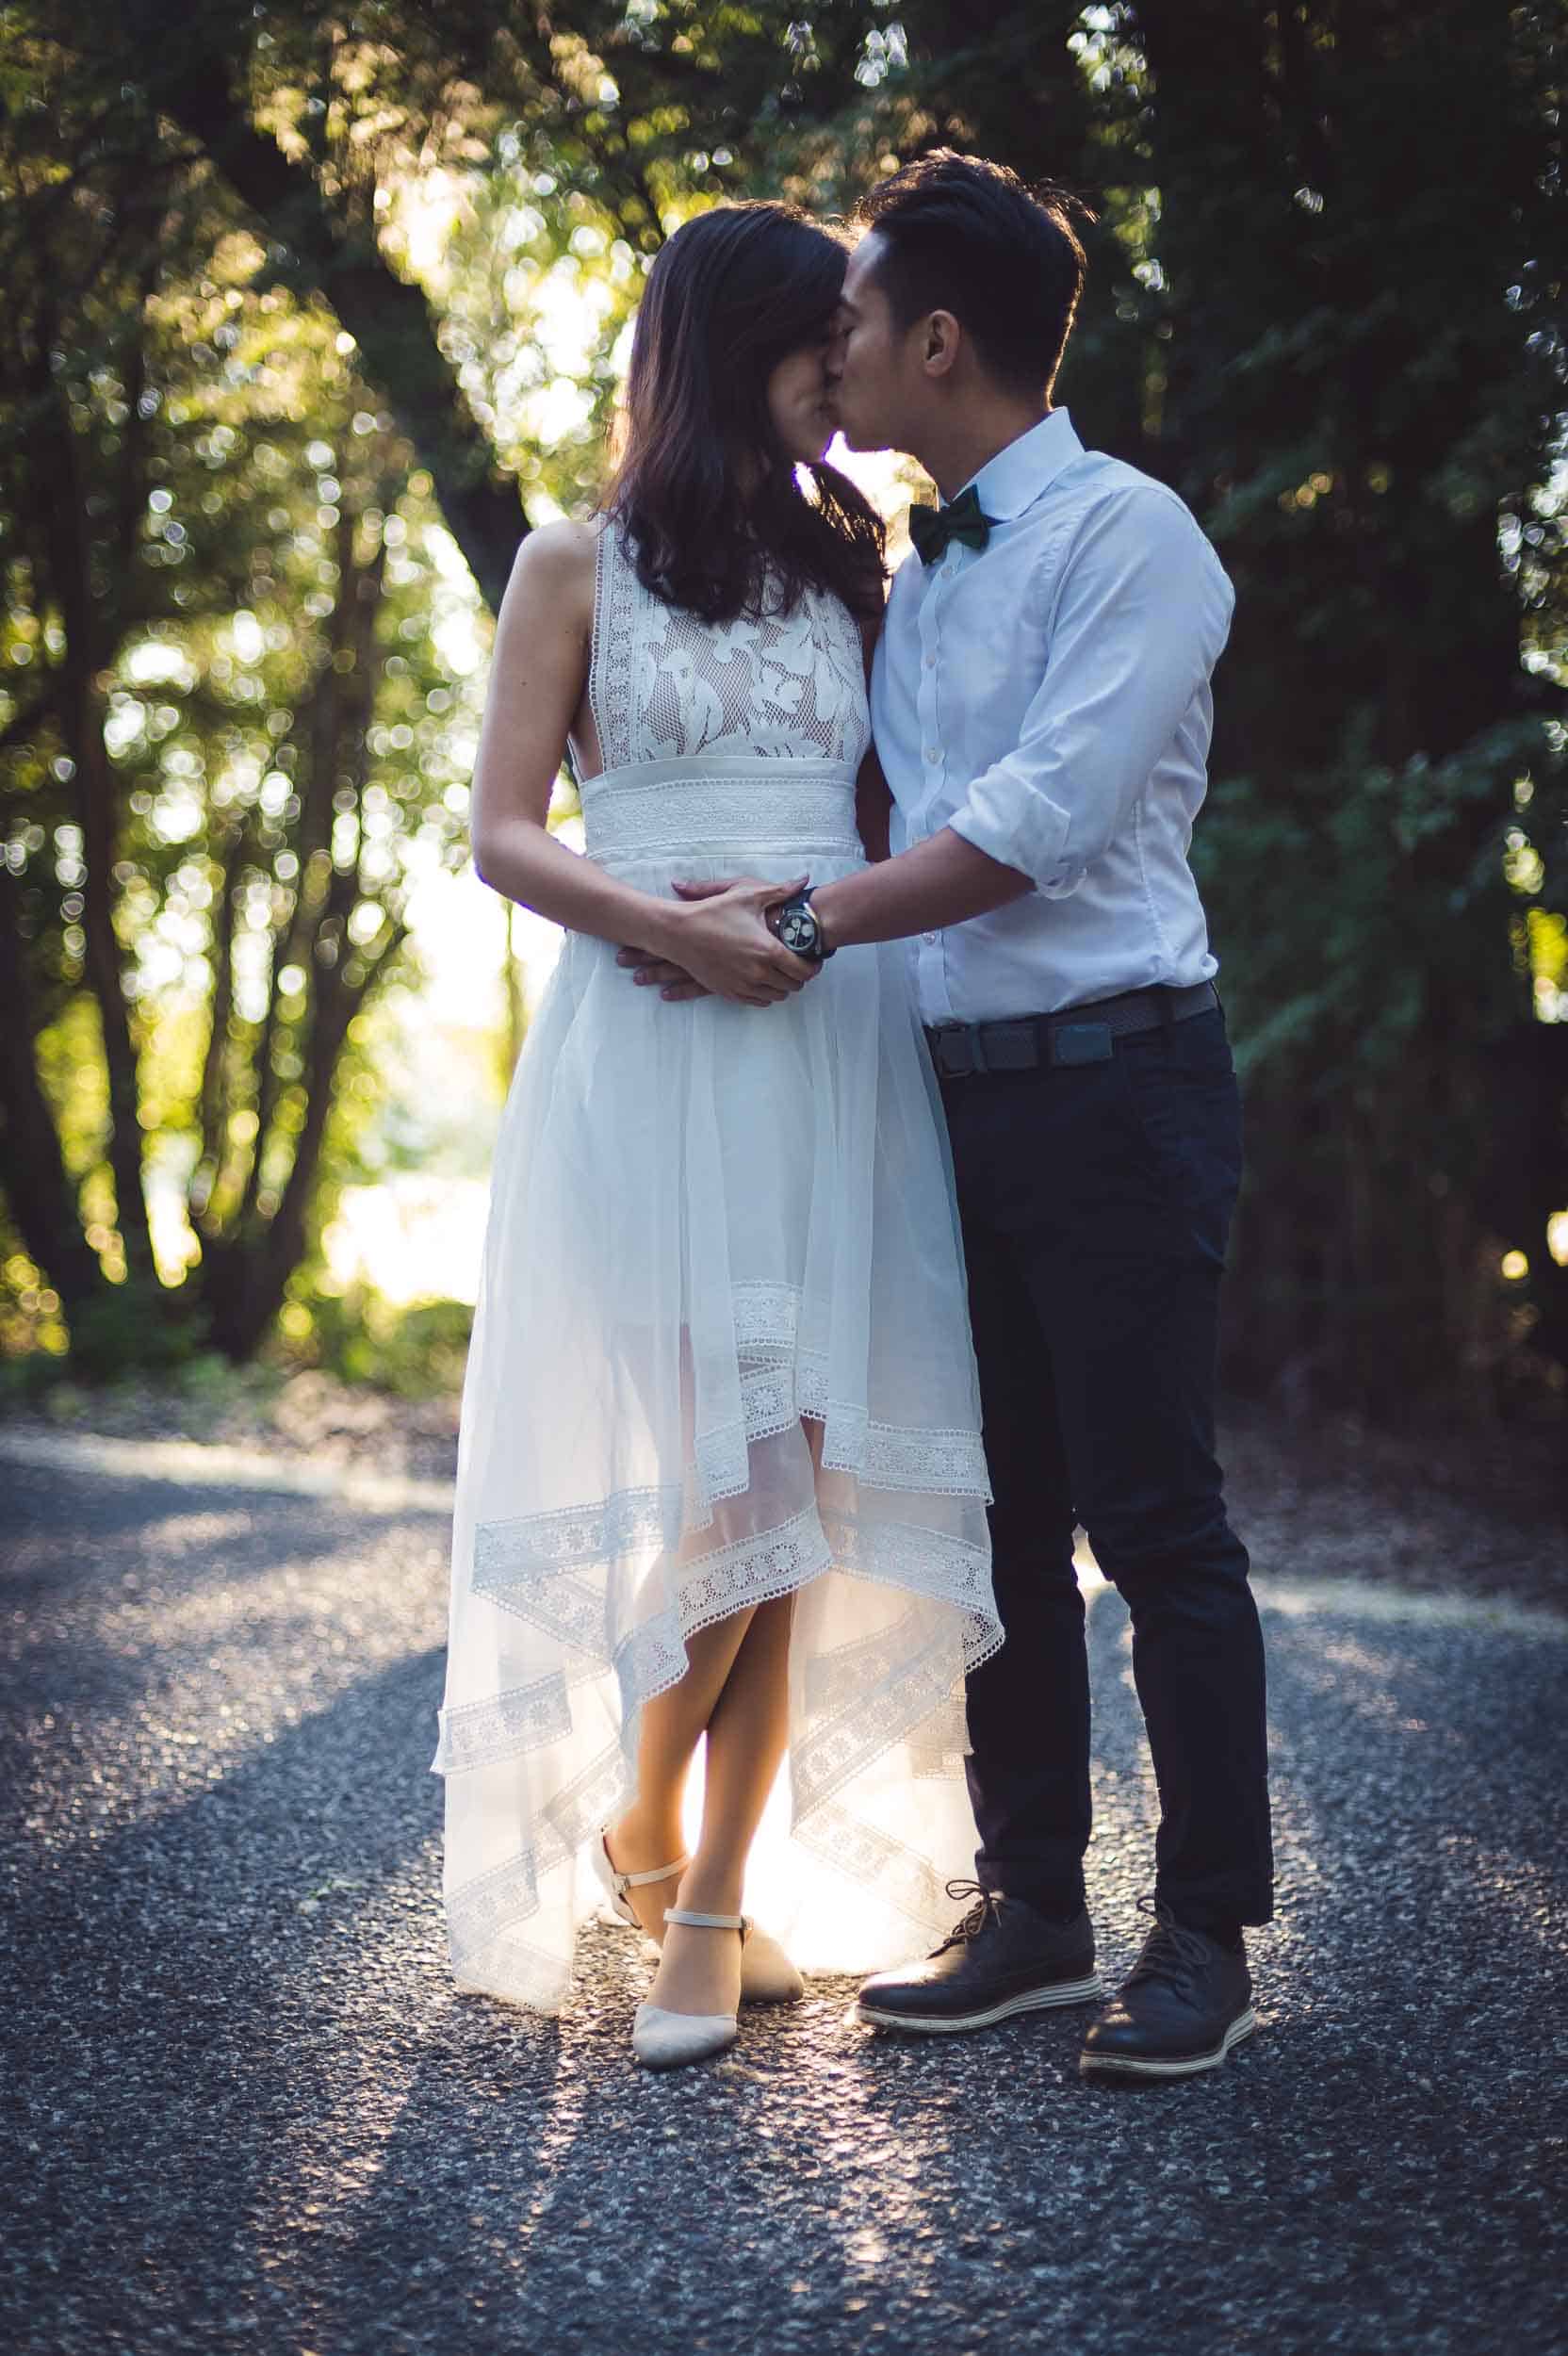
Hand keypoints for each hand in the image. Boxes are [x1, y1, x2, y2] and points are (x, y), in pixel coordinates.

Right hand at [634, 874, 815, 1006]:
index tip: (813, 960)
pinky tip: (764, 980)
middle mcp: (758, 972)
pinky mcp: (730, 992)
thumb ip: (780, 890)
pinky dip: (766, 993)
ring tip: (782, 972)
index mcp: (767, 950)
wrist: (679, 932)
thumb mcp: (748, 895)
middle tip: (798, 964)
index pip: (804, 970)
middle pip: (793, 985)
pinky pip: (759, 1001)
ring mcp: (743, 985)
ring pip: (777, 996)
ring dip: (783, 985)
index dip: (813, 967)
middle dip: (800, 975)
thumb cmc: (713, 912)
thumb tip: (804, 879)